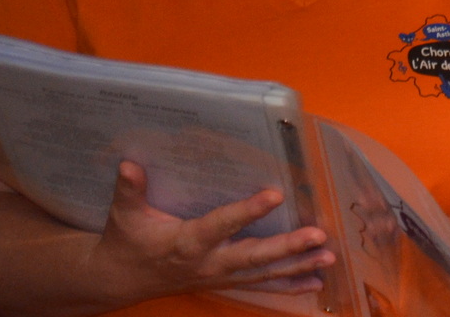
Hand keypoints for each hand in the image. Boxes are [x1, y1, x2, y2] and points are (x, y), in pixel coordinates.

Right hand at [87, 161, 332, 300]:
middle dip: (287, 248)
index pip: (220, 226)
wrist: (121, 280)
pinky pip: (261, 285)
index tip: (275, 195)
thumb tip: (128, 164)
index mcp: (186, 243)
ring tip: (328, 258)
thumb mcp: (124, 215)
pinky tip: (317, 282)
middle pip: (252, 257)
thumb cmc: (127, 242)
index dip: (247, 212)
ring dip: (298, 266)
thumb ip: (129, 191)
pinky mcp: (225, 282)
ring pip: (264, 274)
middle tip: (317, 236)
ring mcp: (219, 277)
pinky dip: (290, 284)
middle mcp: (208, 263)